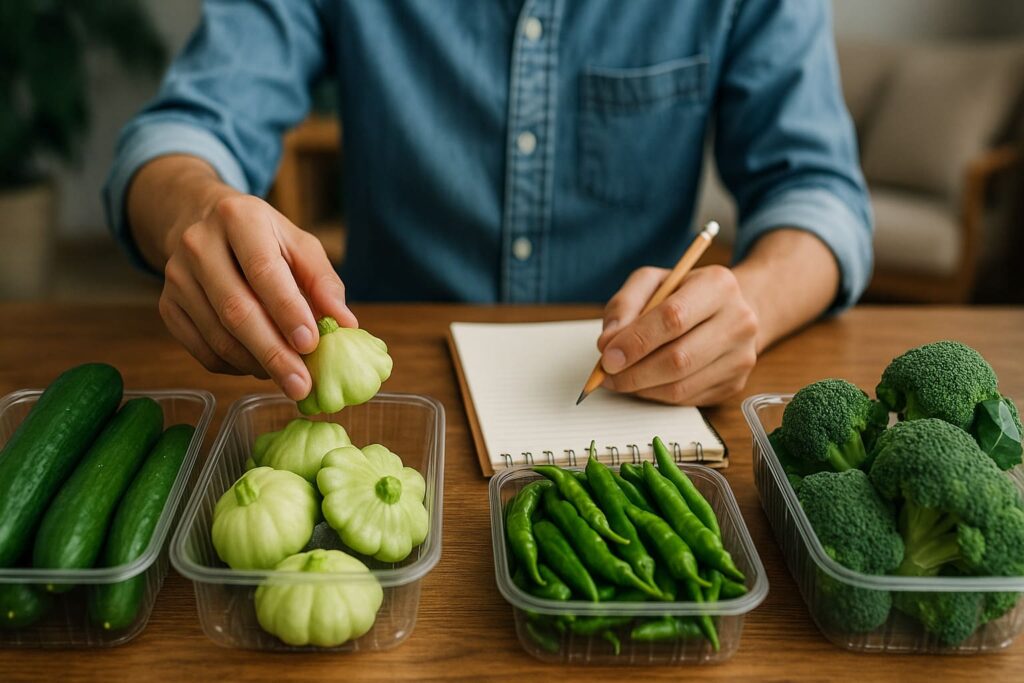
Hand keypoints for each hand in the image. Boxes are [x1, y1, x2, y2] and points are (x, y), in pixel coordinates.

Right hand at [159, 192, 356, 399]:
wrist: (203, 224)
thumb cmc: (264, 238)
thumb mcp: (299, 245)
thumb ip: (323, 282)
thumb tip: (345, 325)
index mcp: (239, 218)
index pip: (263, 271)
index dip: (287, 310)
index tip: (310, 344)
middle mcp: (199, 244)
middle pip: (236, 310)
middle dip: (273, 353)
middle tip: (301, 385)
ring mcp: (176, 277)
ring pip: (217, 336)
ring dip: (256, 364)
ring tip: (288, 376)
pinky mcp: (167, 305)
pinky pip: (201, 350)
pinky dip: (234, 367)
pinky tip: (258, 366)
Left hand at [596, 265, 758, 405]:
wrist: (728, 311)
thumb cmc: (682, 295)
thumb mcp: (651, 283)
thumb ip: (624, 305)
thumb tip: (607, 343)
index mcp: (717, 285)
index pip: (673, 318)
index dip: (635, 341)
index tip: (607, 356)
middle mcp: (738, 320)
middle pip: (679, 359)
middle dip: (634, 372)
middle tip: (607, 374)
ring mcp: (741, 356)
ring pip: (681, 386)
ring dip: (641, 388)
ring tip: (620, 379)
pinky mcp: (736, 383)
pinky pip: (687, 399)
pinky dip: (657, 395)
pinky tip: (644, 383)